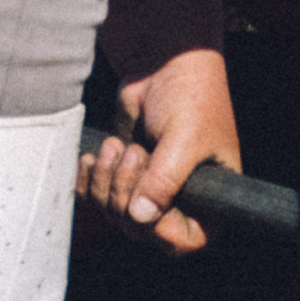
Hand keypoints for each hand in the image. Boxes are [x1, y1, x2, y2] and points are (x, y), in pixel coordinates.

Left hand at [88, 48, 238, 250]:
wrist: (165, 61)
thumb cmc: (191, 94)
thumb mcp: (185, 137)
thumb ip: (165, 179)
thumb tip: (140, 217)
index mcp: (211, 198)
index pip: (186, 240)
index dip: (161, 230)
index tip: (145, 203)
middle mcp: (180, 199)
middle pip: (140, 229)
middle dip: (125, 194)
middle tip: (132, 153)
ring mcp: (148, 188)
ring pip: (114, 213)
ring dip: (106, 182)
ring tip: (116, 146)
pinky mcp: (123, 174)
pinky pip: (96, 196)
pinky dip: (88, 181)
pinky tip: (91, 158)